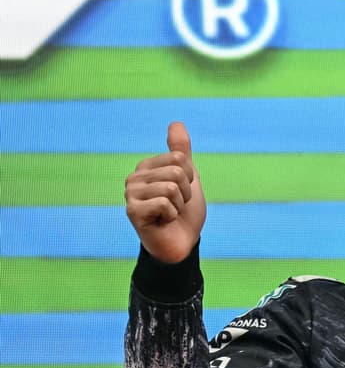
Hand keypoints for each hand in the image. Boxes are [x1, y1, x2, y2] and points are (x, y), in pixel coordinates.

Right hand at [125, 122, 206, 262]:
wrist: (181, 243)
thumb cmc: (184, 213)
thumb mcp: (188, 178)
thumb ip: (181, 152)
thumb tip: (176, 123)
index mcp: (147, 167)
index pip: (181, 158)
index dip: (191, 178)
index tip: (182, 193)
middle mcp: (134, 177)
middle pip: (177, 172)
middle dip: (186, 193)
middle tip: (176, 206)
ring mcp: (131, 194)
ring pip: (172, 188)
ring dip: (179, 206)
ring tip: (169, 214)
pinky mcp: (132, 211)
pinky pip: (164, 203)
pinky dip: (171, 215)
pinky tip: (162, 222)